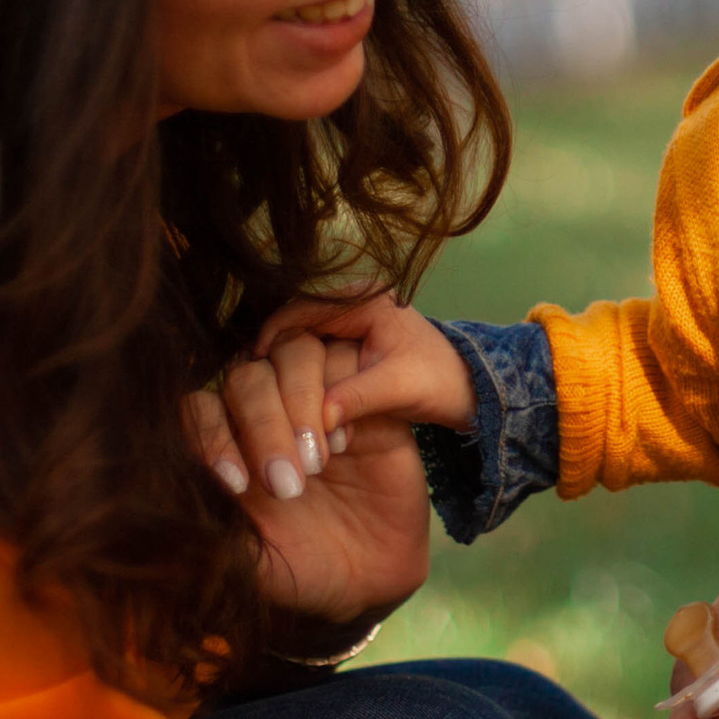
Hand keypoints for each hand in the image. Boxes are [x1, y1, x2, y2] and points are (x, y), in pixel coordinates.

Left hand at [186, 337, 432, 622]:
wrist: (368, 579)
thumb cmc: (296, 570)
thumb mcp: (247, 561)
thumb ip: (212, 530)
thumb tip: (159, 511)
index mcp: (226, 445)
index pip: (200, 408)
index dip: (213, 436)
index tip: (237, 486)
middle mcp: (265, 412)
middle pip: (247, 375)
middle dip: (263, 425)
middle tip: (289, 486)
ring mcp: (317, 397)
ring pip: (296, 352)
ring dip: (301, 400)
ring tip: (318, 461)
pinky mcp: (364, 396)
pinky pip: (350, 360)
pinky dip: (344, 390)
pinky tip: (346, 439)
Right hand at [251, 289, 478, 438]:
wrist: (463, 388)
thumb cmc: (437, 382)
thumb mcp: (398, 388)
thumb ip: (358, 397)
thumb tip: (319, 419)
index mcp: (365, 299)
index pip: (301, 310)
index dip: (273, 341)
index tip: (255, 371)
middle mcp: (350, 302)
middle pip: (293, 326)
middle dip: (276, 362)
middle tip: (258, 393)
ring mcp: (346, 321)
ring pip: (295, 344)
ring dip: (283, 374)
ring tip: (269, 404)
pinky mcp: (343, 343)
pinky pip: (306, 357)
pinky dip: (295, 380)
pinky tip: (285, 407)